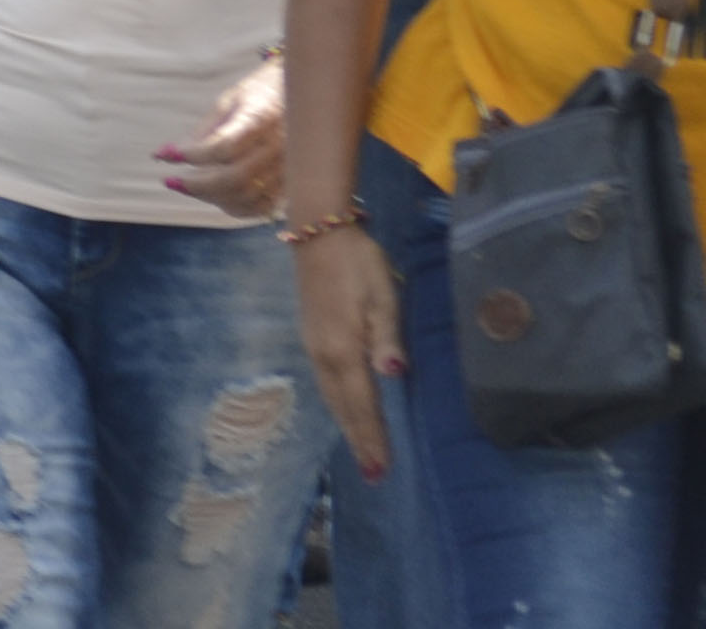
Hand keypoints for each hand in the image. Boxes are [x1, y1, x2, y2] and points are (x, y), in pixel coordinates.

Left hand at [160, 56, 284, 215]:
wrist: (306, 95)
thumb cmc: (260, 93)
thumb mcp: (229, 101)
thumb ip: (204, 131)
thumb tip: (169, 155)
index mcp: (262, 118)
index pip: (224, 147)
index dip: (192, 155)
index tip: (167, 155)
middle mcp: (280, 146)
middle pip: (235, 178)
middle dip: (197, 184)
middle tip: (171, 181)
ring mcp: (289, 168)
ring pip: (247, 197)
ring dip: (211, 197)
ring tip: (190, 186)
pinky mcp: (292, 183)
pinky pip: (261, 206)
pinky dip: (235, 206)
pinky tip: (216, 196)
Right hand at [295, 222, 404, 476]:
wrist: (318, 231)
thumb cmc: (359, 263)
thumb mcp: (382, 296)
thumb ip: (387, 338)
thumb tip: (393, 375)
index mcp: (343, 349)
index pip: (362, 403)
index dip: (373, 437)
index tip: (381, 469)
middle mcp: (324, 355)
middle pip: (343, 406)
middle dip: (359, 440)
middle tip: (373, 475)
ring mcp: (314, 345)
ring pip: (332, 396)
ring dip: (348, 425)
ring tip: (362, 452)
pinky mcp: (312, 335)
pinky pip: (327, 382)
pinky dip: (338, 404)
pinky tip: (345, 409)